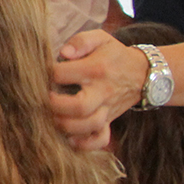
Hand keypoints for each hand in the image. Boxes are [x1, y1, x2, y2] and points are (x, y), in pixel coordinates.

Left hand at [49, 31, 149, 150]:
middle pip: (79, 106)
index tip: (40, 73)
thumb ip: (81, 41)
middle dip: (55, 106)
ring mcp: (106, 109)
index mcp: (95, 69)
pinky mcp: (109, 121)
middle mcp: (102, 92)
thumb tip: (63, 53)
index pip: (63, 74)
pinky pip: (101, 139)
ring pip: (89, 125)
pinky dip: (85, 144)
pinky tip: (70, 140)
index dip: (47, 74)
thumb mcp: (101, 38)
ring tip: (52, 118)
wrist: (142, 73)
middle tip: (43, 100)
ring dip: (66, 126)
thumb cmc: (114, 54)